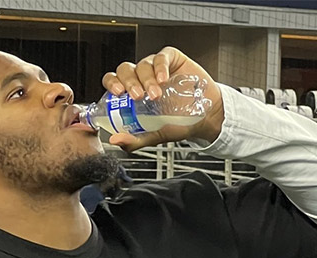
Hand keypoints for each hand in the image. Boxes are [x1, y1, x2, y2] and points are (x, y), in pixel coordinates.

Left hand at [101, 46, 223, 152]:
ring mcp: (156, 67)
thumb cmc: (179, 123)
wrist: (205, 117)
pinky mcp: (172, 59)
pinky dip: (160, 67)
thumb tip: (114, 140)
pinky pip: (161, 57)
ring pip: (142, 64)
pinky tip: (164, 79)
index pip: (113, 81)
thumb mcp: (154, 135)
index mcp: (131, 94)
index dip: (112, 84)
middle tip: (138, 96)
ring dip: (147, 80)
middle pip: (125, 70)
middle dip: (128, 82)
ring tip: (156, 95)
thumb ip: (134, 140)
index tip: (118, 94)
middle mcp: (141, 78)